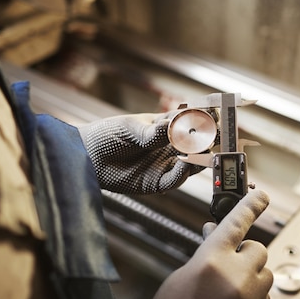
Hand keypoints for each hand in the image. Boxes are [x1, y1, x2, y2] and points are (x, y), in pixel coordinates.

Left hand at [78, 112, 203, 193]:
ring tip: (203, 149)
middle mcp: (169, 146)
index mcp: (165, 127)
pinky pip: (176, 179)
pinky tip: (185, 162)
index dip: (203, 120)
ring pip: (192, 163)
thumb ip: (153, 132)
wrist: (85, 157)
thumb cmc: (107, 136)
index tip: (213, 116)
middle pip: (197, 144)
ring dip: (200, 157)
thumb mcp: (131, 128)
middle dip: (207, 139)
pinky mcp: (157, 182)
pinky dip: (183, 171)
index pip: (191, 123)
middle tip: (214, 134)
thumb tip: (174, 127)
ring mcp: (165, 164)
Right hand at [130, 190, 272, 298]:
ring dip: (250, 276)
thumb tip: (218, 234)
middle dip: (245, 253)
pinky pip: (264, 296)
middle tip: (228, 264)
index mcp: (211, 261)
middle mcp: (236, 278)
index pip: (237, 222)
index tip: (260, 195)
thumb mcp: (183, 276)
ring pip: (264, 273)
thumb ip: (207, 253)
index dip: (250, 204)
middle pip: (258, 249)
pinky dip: (252, 297)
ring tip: (225, 291)